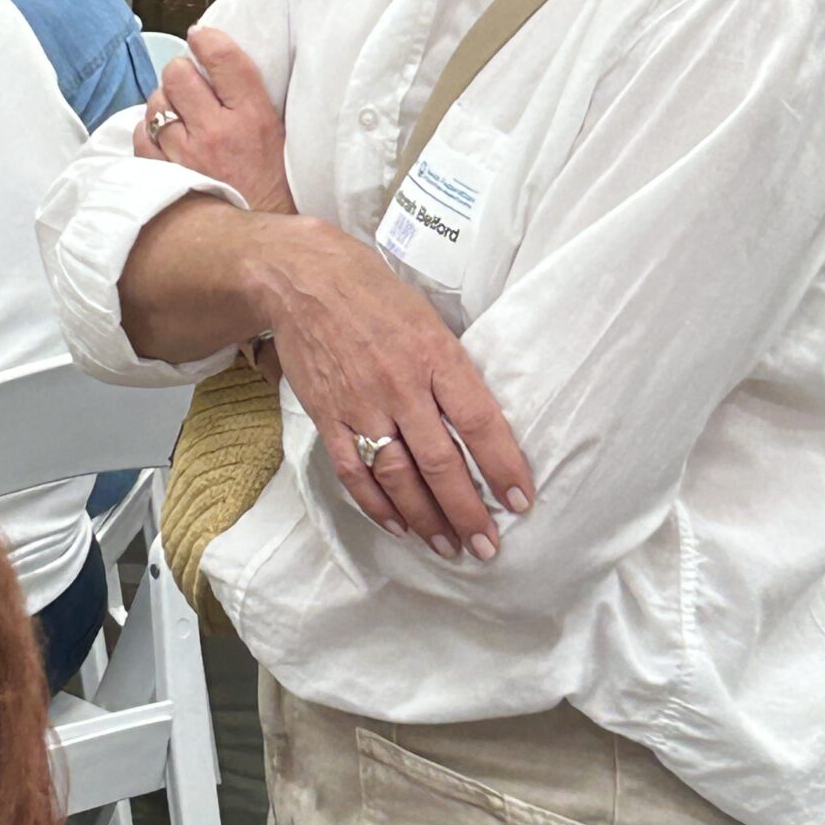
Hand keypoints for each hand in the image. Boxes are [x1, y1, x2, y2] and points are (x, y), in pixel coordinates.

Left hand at [136, 28, 294, 213]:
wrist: (260, 245)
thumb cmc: (273, 190)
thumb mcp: (279, 137)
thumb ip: (252, 101)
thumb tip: (222, 64)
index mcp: (254, 118)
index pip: (223, 58)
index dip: (206, 40)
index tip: (201, 39)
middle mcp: (217, 132)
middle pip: (178, 74)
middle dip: (181, 73)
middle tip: (190, 85)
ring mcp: (186, 155)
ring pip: (156, 102)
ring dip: (163, 102)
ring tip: (178, 115)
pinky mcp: (164, 175)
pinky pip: (141, 135)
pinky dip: (149, 132)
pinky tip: (165, 140)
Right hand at [257, 218, 531, 558]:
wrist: (304, 279)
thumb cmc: (374, 293)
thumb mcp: (429, 318)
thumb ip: (451, 368)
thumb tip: (482, 418)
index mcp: (435, 355)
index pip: (479, 422)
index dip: (503, 467)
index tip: (521, 500)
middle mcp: (400, 386)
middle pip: (441, 463)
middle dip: (468, 511)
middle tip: (487, 545)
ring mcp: (361, 405)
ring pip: (399, 476)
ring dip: (426, 518)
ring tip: (449, 546)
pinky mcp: (329, 416)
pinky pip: (354, 471)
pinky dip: (376, 504)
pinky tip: (398, 525)